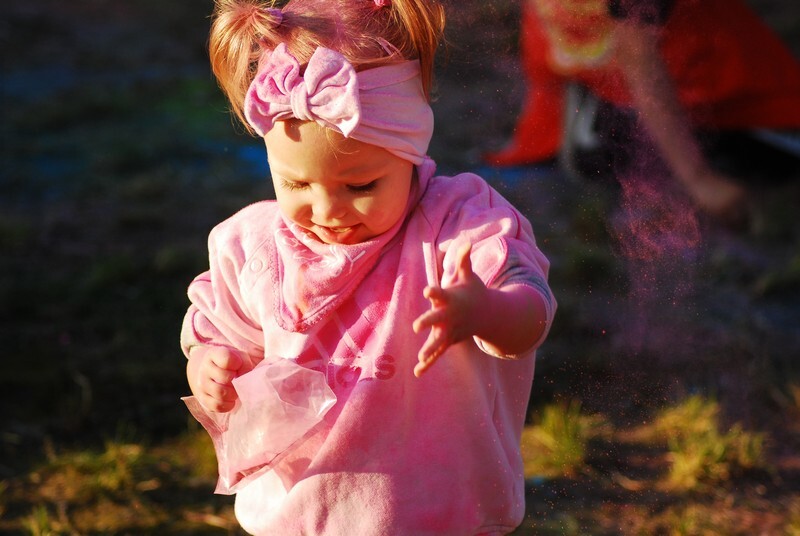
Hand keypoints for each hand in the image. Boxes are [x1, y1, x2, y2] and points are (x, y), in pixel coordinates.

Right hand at [188, 346, 242, 411]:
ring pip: (220, 393)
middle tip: (239, 382)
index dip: (238, 364)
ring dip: (233, 394)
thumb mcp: (239, 357)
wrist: (212, 370)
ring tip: (236, 391)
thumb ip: (245, 365)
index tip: (239, 366)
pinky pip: (216, 405)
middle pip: (224, 377)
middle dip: (236, 381)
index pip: (227, 359)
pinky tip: (231, 400)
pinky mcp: (202, 399)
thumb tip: (245, 378)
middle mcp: (204, 368)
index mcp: (213, 354)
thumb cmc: (231, 364)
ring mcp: (202, 384)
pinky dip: (227, 405)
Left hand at [412, 243, 485, 376]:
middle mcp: (450, 316)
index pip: (441, 293)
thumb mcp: (469, 275)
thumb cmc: (473, 291)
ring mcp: (451, 330)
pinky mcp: (449, 341)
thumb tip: (465, 241)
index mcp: (452, 299)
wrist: (490, 315)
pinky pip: (438, 354)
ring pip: (439, 341)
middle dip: (428, 322)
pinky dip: (428, 363)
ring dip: (429, 350)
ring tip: (420, 358)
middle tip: (416, 326)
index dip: (434, 291)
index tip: (426, 290)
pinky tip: (417, 373)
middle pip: (438, 319)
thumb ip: (463, 260)